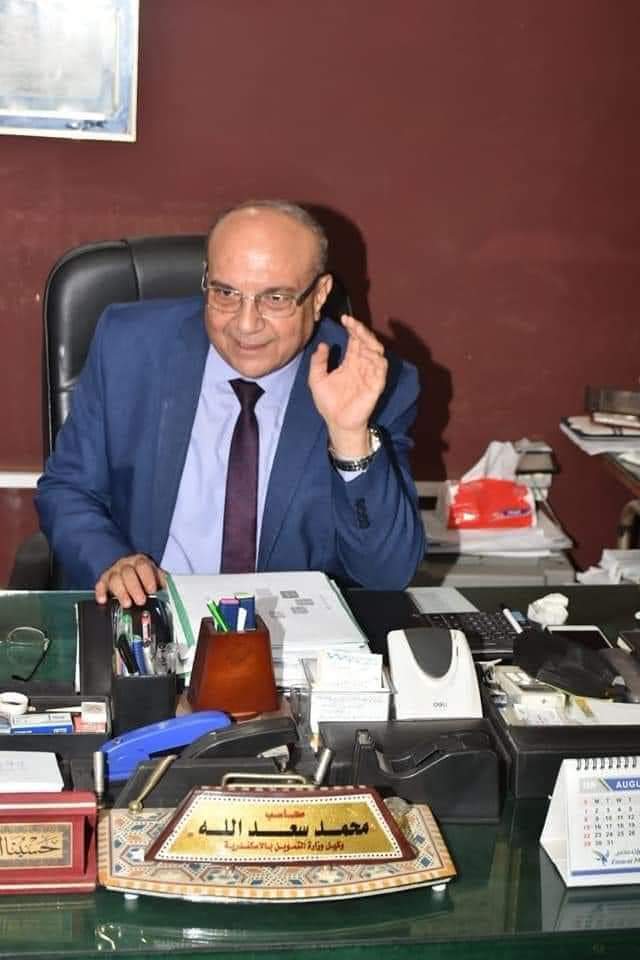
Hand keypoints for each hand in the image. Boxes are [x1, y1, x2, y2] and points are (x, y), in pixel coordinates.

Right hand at [95, 554, 165, 606]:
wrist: (128, 568)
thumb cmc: (143, 576)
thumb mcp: (155, 576)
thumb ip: (161, 582)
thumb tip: (169, 592)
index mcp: (140, 561)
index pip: (143, 566)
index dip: (147, 578)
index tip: (152, 590)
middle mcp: (125, 565)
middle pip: (128, 573)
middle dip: (134, 588)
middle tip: (141, 601)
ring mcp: (113, 572)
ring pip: (114, 579)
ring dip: (121, 592)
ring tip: (127, 604)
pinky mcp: (103, 580)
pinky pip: (100, 585)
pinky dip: (101, 593)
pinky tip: (103, 600)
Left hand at [308, 315, 387, 456]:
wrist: (337, 423)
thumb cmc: (328, 404)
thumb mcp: (316, 379)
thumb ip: (318, 362)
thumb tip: (323, 345)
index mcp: (350, 362)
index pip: (355, 340)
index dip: (352, 328)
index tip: (344, 318)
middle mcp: (362, 365)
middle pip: (367, 342)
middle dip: (361, 330)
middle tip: (352, 322)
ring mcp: (370, 374)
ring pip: (376, 351)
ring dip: (369, 341)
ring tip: (359, 333)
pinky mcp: (376, 385)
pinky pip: (381, 368)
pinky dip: (377, 358)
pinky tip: (368, 351)